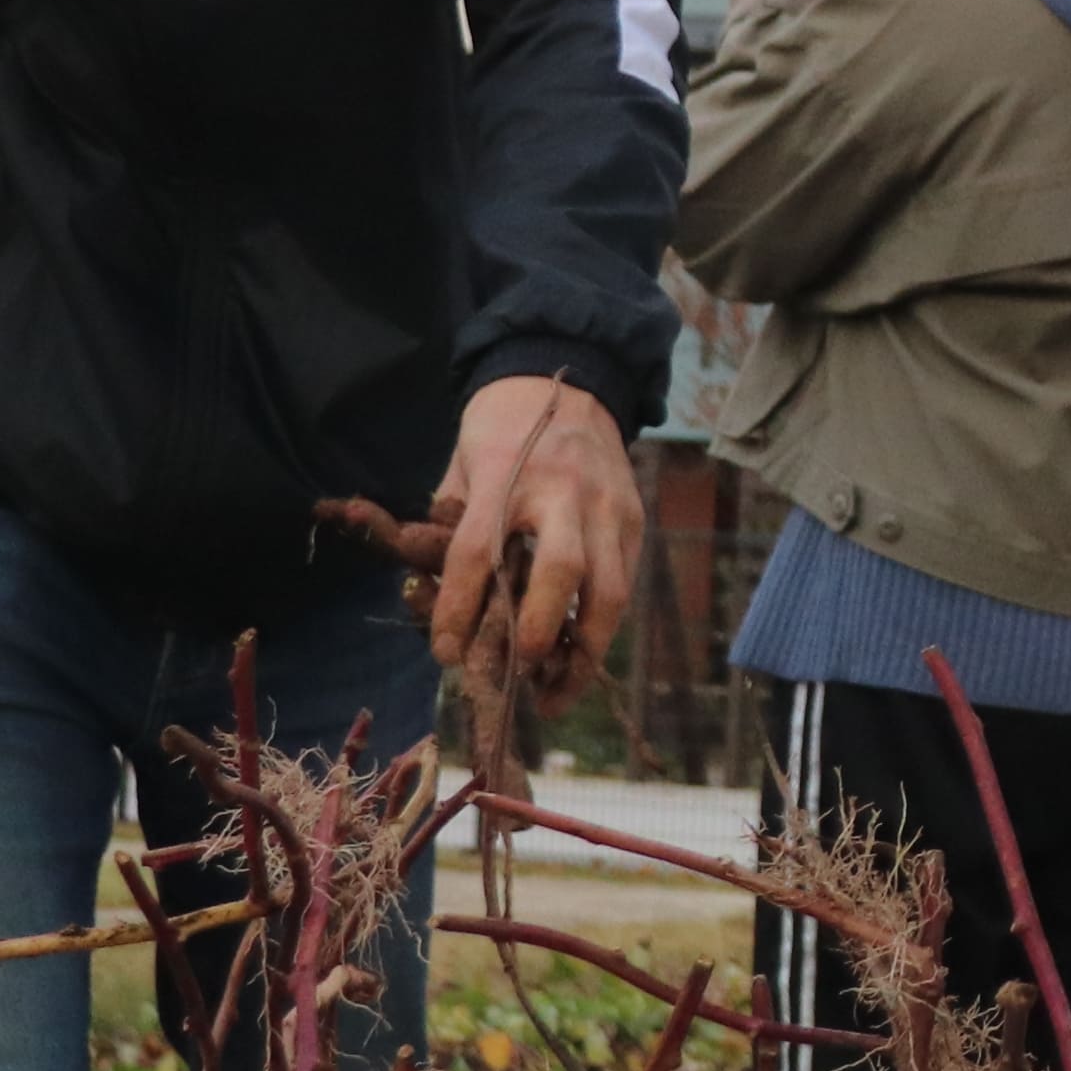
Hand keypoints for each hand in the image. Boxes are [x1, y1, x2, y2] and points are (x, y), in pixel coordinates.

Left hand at [419, 375, 635, 690]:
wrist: (571, 378)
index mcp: (504, 473)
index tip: (446, 653)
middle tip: (517, 672)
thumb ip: (451, 525)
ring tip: (557, 691)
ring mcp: (608, 505)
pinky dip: (603, 627)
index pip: (477, 550)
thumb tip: (436, 602)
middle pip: (560, 570)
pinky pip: (624, 583)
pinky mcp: (634, 518)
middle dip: (540, 631)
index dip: (459, 607)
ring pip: (610, 589)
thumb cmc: (501, 430)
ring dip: (586, 650)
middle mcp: (562, 491)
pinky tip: (579, 656)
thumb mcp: (460, 464)